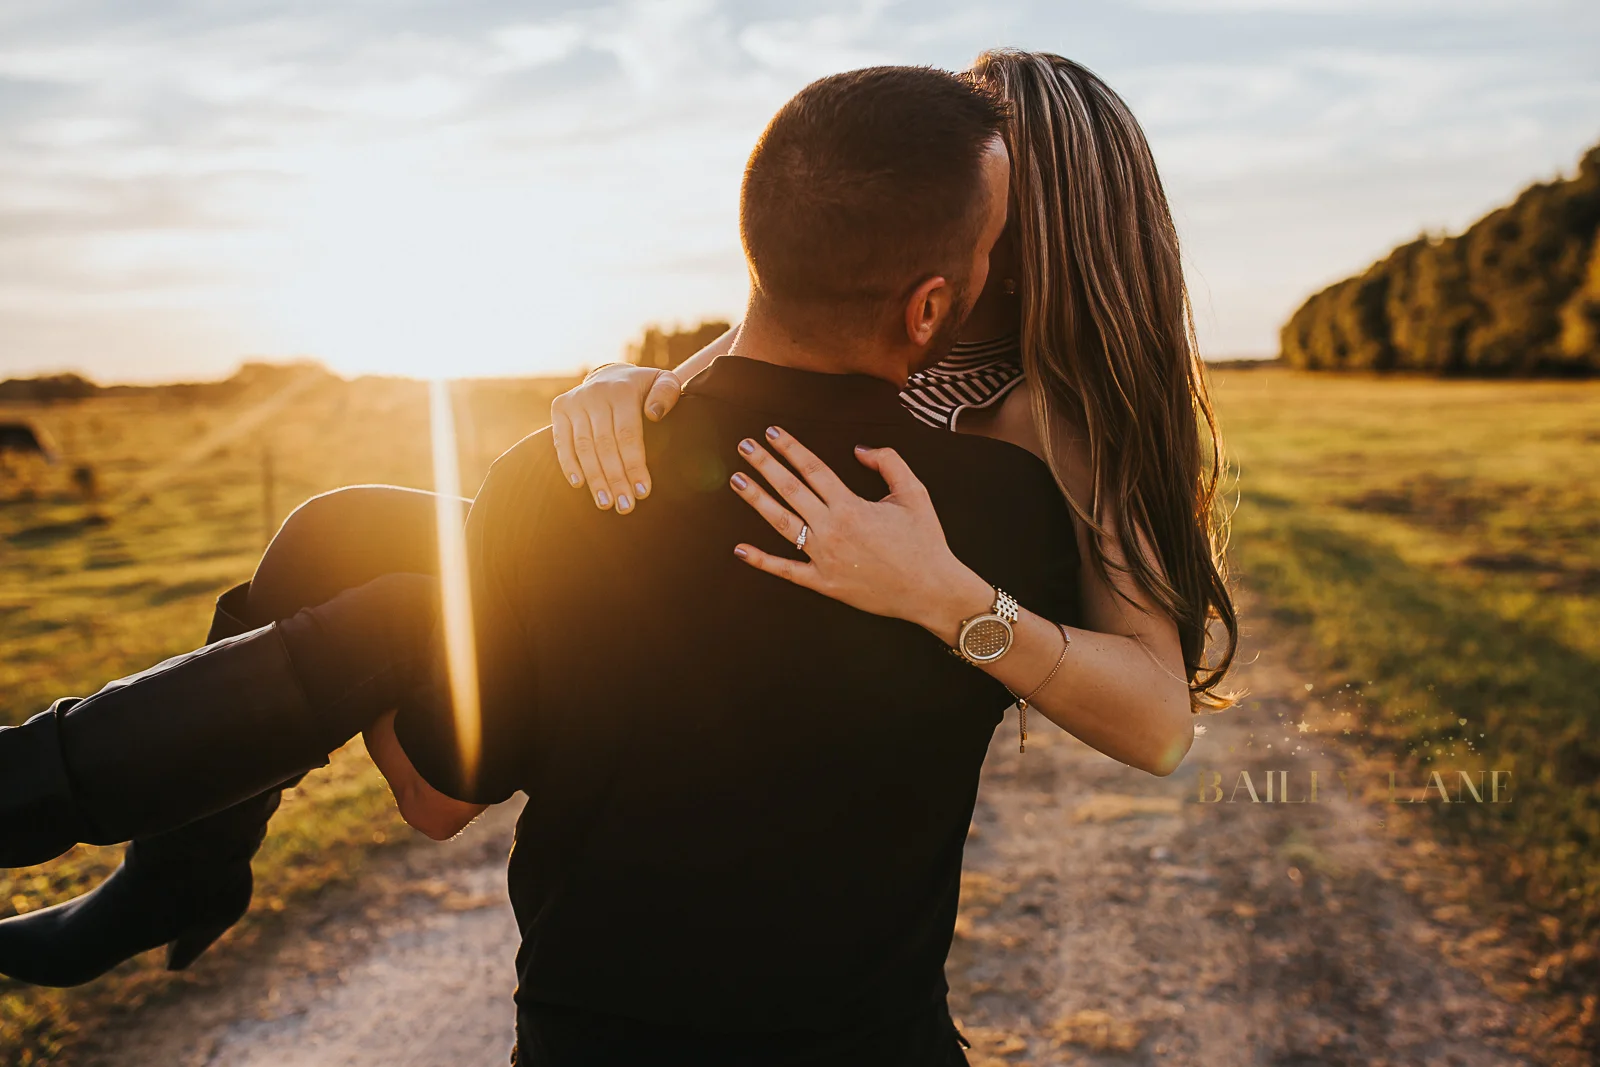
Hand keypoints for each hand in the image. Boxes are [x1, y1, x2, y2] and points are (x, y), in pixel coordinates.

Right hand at [550, 363, 681, 512]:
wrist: (611, 375)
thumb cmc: (644, 389)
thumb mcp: (662, 381)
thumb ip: (667, 393)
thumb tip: (654, 414)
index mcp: (622, 390)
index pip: (628, 434)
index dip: (634, 465)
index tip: (642, 492)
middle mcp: (596, 394)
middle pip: (605, 445)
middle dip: (615, 479)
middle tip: (625, 506)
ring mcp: (576, 401)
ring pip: (584, 447)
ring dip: (594, 478)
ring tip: (606, 503)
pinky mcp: (560, 408)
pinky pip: (561, 441)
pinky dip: (568, 464)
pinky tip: (578, 484)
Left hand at [728, 426, 992, 638]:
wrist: (931, 589)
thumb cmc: (925, 540)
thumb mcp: (914, 492)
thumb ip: (889, 462)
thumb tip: (859, 450)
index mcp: (852, 505)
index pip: (812, 468)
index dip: (790, 447)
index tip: (771, 432)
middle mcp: (833, 529)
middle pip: (790, 489)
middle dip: (765, 465)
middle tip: (744, 446)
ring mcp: (825, 557)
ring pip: (782, 523)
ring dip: (757, 499)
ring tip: (737, 480)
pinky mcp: (824, 583)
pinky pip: (787, 570)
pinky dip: (762, 561)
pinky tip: (740, 549)